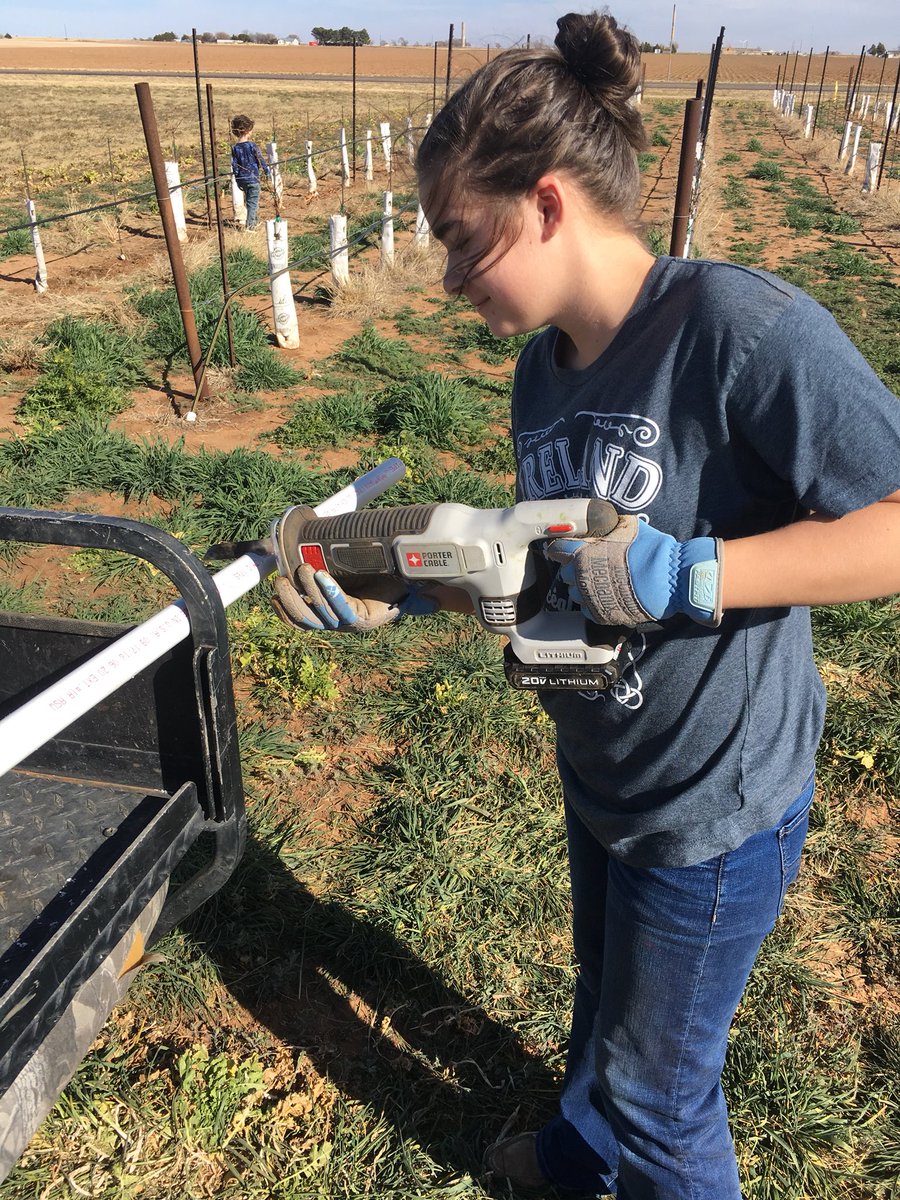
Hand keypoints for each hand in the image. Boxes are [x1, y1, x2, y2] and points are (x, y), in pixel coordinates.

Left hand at [271, 565, 437, 631]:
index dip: (330, 595)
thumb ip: (417, 597)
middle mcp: (345, 624)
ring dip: (290, 600)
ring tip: (281, 580)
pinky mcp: (317, 616)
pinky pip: (296, 620)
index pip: (345, 611)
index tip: (320, 574)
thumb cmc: (394, 586)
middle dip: (306, 594)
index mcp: (365, 618)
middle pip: (320, 616)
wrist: (385, 590)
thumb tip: (433, 601)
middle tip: (299, 569)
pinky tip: (272, 596)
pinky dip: (282, 610)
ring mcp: (328, 621)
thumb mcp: (405, 590)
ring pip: (304, 619)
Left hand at [547, 510, 722, 627]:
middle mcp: (580, 577)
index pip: (556, 550)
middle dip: (574, 567)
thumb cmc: (651, 549)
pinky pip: (587, 609)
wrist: (670, 579)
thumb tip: (602, 522)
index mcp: (582, 553)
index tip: (566, 549)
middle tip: (591, 565)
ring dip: (583, 587)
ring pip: (574, 593)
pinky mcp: (600, 615)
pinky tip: (608, 596)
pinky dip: (593, 603)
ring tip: (601, 582)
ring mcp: (589, 598)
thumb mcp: (628, 526)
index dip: (561, 548)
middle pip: (564, 573)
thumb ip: (607, 526)